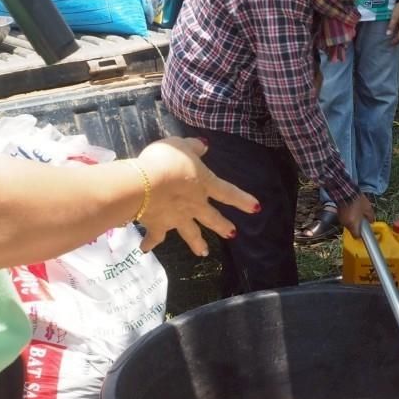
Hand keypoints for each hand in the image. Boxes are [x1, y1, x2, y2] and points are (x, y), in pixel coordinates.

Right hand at [133, 137, 257, 254]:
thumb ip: (193, 147)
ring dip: (197, 244)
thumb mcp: (180, 145)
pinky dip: (150, 243)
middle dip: (223, 226)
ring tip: (203, 253)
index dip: (243, 200)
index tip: (257, 209)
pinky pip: (155, 237)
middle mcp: (194, 205)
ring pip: (190, 233)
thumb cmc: (164, 162)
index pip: (229, 193)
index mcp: (204, 184)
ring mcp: (176, 218)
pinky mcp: (157, 225)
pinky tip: (145, 249)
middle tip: (232, 234)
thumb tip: (203, 147)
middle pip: (212, 218)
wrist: (142, 185)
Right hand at [336, 191, 375, 236]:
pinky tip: (352, 210)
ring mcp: (341, 219)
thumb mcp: (368, 208)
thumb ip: (371, 217)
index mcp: (353, 224)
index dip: (361, 235)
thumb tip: (371, 222)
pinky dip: (349, 217)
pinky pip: (345, 219)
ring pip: (348, 224)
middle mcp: (345, 224)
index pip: (356, 236)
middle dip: (357, 226)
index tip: (364, 231)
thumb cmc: (358, 201)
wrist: (345, 191)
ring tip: (358, 213)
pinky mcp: (338, 213)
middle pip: (352, 230)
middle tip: (363, 220)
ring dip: (353, 221)